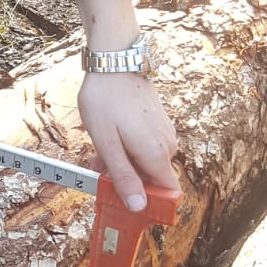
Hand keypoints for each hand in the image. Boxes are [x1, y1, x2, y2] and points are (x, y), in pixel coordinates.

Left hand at [77, 72, 179, 211]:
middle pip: (152, 179)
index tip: (124, 201)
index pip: (168, 194)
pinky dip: (128, 148)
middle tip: (98, 168)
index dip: (149, 203)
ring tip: (99, 147)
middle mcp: (167, 145)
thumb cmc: (105, 100)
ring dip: (123, 162)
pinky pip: (145, 146)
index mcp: (157, 154)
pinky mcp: (158, 122)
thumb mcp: (107, 143)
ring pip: (146, 162)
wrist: (114, 60)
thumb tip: (139, 206)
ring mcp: (164, 132)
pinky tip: (109, 136)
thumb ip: (123, 176)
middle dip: (126, 180)